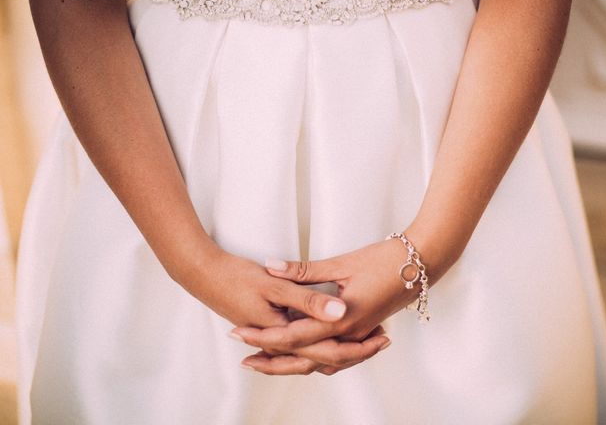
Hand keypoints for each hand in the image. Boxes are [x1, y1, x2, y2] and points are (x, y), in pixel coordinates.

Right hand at [170, 242, 390, 372]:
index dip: (359, 346)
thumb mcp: (274, 282)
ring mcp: (272, 335)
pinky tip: (329, 330)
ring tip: (367, 340)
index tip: (383, 338)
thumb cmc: (233, 275)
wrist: (199, 272)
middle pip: (323, 357)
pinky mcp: (267, 326)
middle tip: (383, 341)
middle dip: (355, 352)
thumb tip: (340, 311)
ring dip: (339, 349)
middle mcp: (280, 338)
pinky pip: (300, 344)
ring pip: (312, 353)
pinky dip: (319, 343)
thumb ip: (308, 297)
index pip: (327, 349)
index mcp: (284, 331)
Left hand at [232, 235, 424, 374]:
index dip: (263, 337)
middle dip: (273, 362)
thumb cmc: (384, 260)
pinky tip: (305, 352)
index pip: (293, 337)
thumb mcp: (341, 263)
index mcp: (342, 319)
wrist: (423, 262)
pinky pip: (337, 356)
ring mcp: (360, 336)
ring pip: (322, 363)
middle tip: (247, 361)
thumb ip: (304, 271)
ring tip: (268, 361)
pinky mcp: (366, 331)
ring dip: (294, 364)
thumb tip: (271, 266)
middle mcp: (350, 334)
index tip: (239, 334)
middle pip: (305, 359)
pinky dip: (317, 358)